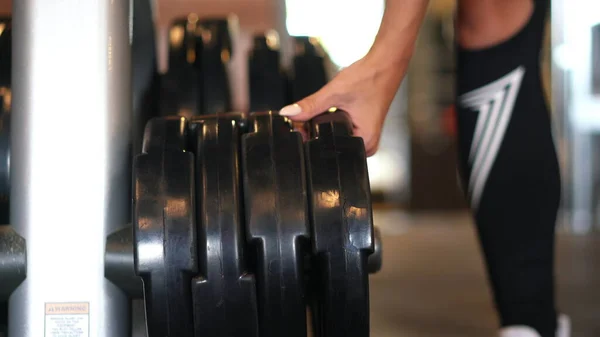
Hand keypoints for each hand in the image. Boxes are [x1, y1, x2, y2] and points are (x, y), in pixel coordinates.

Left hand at [280, 53, 405, 155]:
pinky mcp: (362, 130)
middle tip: (316, 112)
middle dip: (316, 132)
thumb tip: (288, 113)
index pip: (329, 150)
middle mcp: (368, 144)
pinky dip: (331, 122)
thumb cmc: (370, 77)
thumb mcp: (335, 93)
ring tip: (330, 108)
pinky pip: (341, 132)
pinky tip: (333, 110)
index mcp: (365, 142)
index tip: (300, 125)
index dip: (311, 139)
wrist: (385, 63)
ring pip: (334, 138)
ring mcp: (366, 137)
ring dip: (324, 126)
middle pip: (331, 146)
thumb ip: (310, 105)